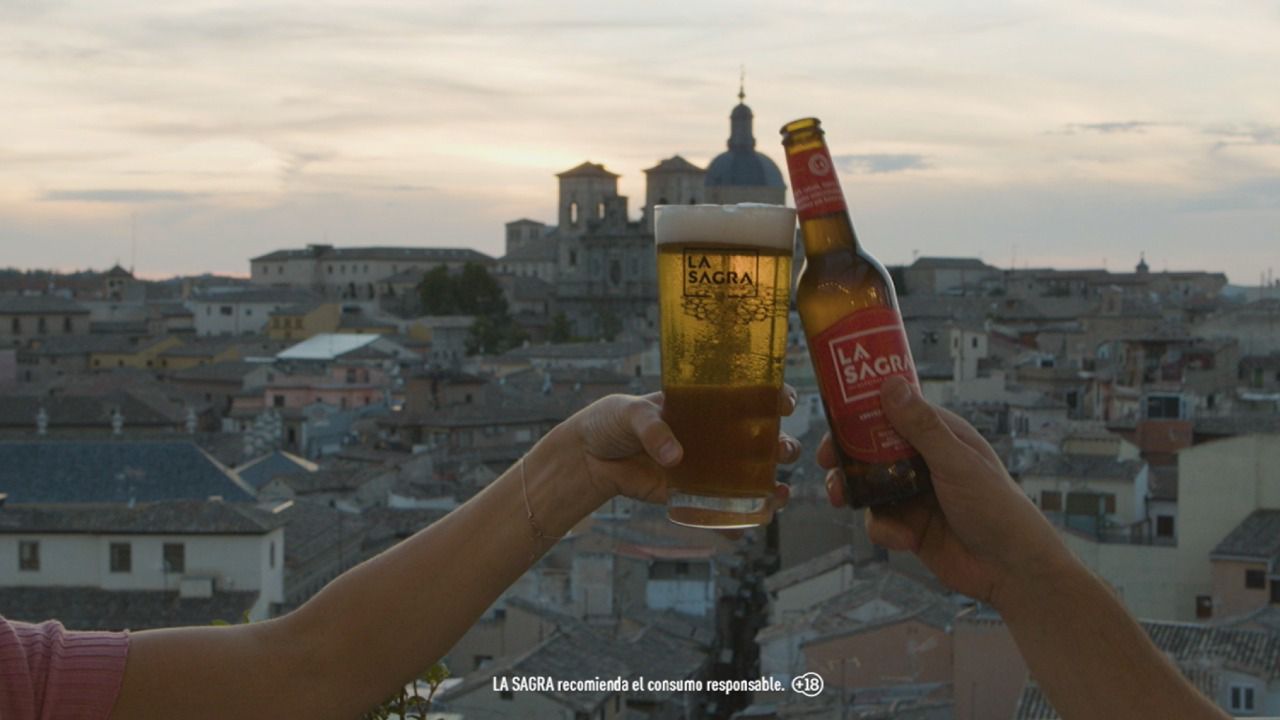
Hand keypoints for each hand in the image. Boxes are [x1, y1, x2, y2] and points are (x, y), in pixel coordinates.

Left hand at [566, 385, 800, 516]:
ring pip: (750, 474)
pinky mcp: (691, 492)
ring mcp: (706, 464)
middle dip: (782, 445)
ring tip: (781, 493)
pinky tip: (751, 524)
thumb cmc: (613, 420)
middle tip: (783, 451)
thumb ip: (653, 429)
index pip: (749, 395)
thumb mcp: (631, 413)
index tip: (784, 403)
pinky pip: (720, 506)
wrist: (589, 456)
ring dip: (771, 483)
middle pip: (760, 438)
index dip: (774, 397)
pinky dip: (737, 519)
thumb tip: (674, 456)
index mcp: (704, 402)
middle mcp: (713, 432)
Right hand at [819, 376, 1071, 609]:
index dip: (862, 413)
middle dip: (846, 456)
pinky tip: (904, 540)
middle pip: (872, 449)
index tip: (835, 417)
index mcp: (940, 436)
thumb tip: (891, 386)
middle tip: (827, 462)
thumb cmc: (997, 509)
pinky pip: (879, 521)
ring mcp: (915, 494)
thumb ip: (922, 427)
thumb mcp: (956, 463)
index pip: (894, 412)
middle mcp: (925, 461)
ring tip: (841, 500)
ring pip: (869, 486)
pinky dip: (884, 530)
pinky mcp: (910, 525)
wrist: (1011, 571)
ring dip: (855, 493)